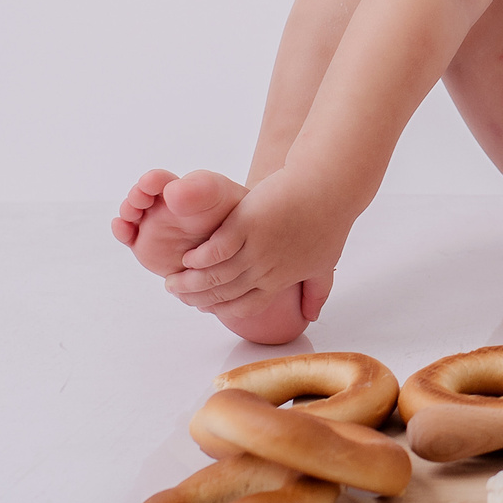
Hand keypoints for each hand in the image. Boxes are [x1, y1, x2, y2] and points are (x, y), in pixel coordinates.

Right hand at [160, 167, 348, 317]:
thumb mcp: (326, 263)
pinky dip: (201, 256)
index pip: (246, 306)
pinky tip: (188, 257)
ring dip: (191, 281)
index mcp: (280, 279)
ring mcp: (256, 248)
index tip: (204, 307)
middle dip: (197, 297)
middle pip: (224, 293)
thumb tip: (312, 316)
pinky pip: (217, 248)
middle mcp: (266, 270)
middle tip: (177, 293)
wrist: (329, 186)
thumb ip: (317, 292)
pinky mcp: (248, 223)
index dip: (222, 309)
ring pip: (216, 275)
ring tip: (173, 280)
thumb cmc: (329, 219)